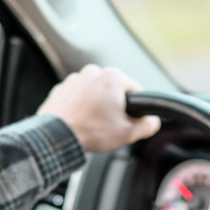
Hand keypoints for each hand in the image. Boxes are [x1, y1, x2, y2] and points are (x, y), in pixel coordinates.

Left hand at [37, 64, 160, 151]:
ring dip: (96, 107)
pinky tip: (80, 122)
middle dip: (114, 107)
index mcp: (112, 77)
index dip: (135, 109)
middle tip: (109, 126)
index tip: (128, 121)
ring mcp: (75, 79)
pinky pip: (78, 98)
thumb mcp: (128, 132)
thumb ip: (148, 125)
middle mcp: (93, 72)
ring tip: (92, 125)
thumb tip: (152, 121)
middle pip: (114, 91)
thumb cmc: (90, 131)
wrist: (57, 137)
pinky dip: (80, 108)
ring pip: (95, 94)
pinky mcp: (61, 89)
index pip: (136, 90)